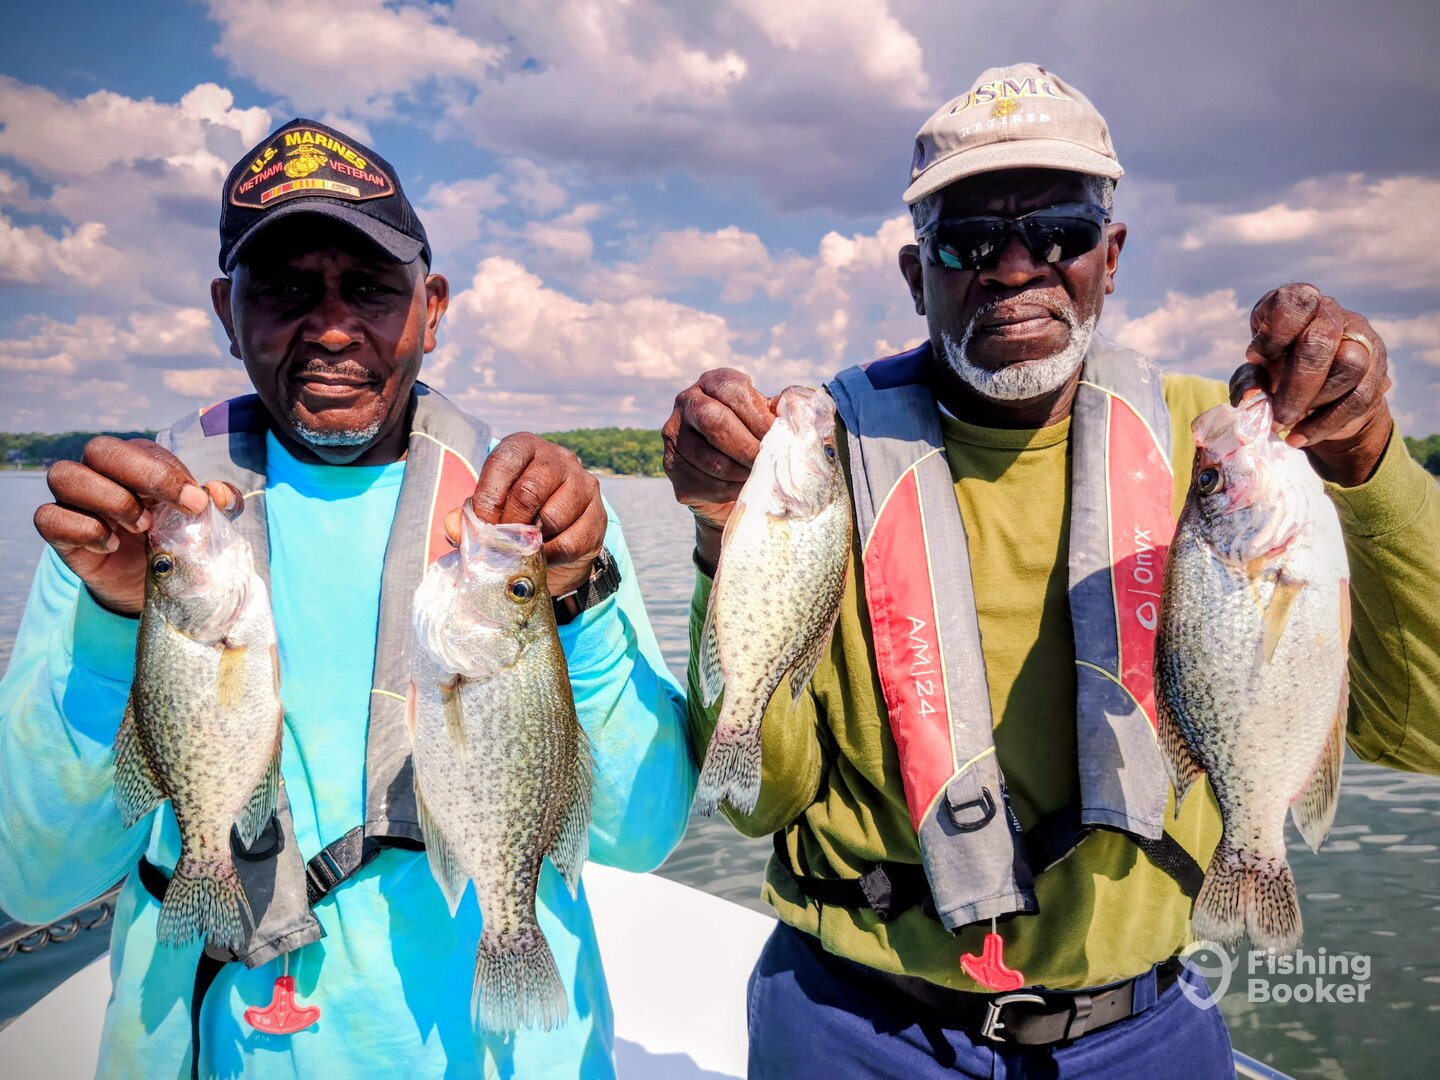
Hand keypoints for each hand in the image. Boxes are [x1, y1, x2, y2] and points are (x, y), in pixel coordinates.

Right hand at [33, 437, 235, 615]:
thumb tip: (219, 493)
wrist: (152, 582)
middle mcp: (99, 471)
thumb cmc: (175, 538)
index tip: (196, 502)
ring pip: (65, 475)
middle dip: (140, 476)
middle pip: (100, 449)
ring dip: (109, 500)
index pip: (142, 449)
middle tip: (166, 511)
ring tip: (140, 527)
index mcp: (136, 462)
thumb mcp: (204, 521)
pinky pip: (48, 516)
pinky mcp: (58, 530)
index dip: (169, 474)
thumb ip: (220, 503)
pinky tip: (111, 545)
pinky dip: (82, 529)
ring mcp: (74, 499)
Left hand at [446, 433, 604, 597]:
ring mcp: (583, 484)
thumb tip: (455, 527)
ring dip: (532, 540)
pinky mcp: (598, 514)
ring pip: (553, 517)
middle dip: (509, 523)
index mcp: (526, 447)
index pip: (504, 462)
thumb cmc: (516, 515)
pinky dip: (551, 554)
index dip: (489, 496)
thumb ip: (467, 517)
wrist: (556, 537)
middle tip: (500, 541)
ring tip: (523, 546)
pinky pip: (571, 540)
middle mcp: (559, 458)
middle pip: (529, 491)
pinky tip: (543, 554)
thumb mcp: (488, 510)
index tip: (483, 523)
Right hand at [660, 368, 775, 574]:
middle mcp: (687, 402)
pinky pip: (701, 481)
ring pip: (707, 457)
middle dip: (746, 447)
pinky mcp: (670, 466)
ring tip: (759, 478)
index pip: (732, 390)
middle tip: (768, 463)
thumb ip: (783, 412)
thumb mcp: (770, 419)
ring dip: (739, 472)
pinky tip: (742, 490)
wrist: (729, 477)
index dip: (758, 416)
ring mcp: (674, 435)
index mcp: (714, 382)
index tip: (779, 438)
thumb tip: (797, 412)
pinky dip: (727, 490)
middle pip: (713, 421)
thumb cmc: (756, 439)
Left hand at [1231, 283, 1392, 485]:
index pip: (1294, 302)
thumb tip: (1252, 397)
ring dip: (1314, 402)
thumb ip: (1247, 383)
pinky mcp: (1377, 372)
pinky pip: (1360, 397)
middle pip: (1322, 340)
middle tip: (1276, 415)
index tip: (1256, 358)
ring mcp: (1361, 340)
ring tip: (1286, 423)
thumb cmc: (1276, 377)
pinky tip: (1299, 438)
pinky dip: (1325, 423)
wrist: (1315, 402)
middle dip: (1296, 385)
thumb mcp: (1254, 376)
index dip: (1274, 332)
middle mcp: (1332, 315)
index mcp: (1298, 305)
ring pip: (1349, 365)